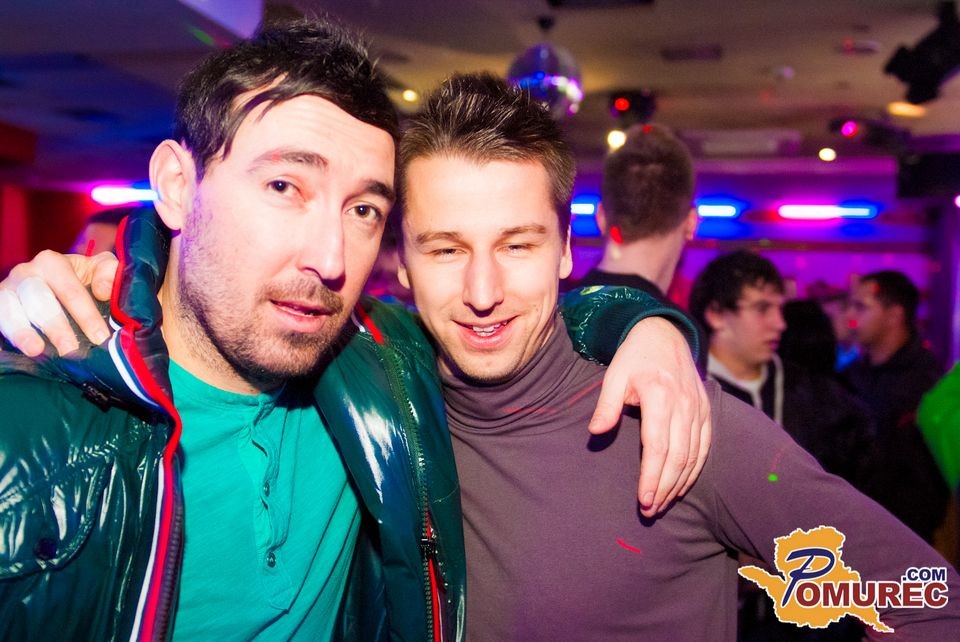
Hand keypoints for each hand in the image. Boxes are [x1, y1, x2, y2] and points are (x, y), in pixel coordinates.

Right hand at [0, 250, 117, 355]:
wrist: (49, 284)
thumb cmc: (80, 278)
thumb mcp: (98, 268)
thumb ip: (109, 272)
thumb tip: (103, 290)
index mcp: (51, 263)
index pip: (71, 291)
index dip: (87, 315)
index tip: (100, 337)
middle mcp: (25, 274)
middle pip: (39, 302)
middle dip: (56, 327)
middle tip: (70, 350)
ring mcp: (6, 292)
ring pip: (11, 311)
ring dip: (23, 332)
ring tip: (35, 350)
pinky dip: (5, 337)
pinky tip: (9, 352)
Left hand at [588, 317, 710, 516]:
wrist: (663, 333)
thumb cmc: (633, 357)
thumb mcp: (613, 375)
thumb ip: (606, 405)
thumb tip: (595, 433)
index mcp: (660, 396)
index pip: (658, 447)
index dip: (652, 477)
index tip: (643, 499)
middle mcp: (684, 405)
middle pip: (678, 457)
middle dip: (665, 488)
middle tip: (651, 510)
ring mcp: (698, 409)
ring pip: (693, 456)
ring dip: (679, 484)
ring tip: (663, 504)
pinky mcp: (706, 411)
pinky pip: (704, 447)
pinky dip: (695, 469)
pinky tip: (683, 486)